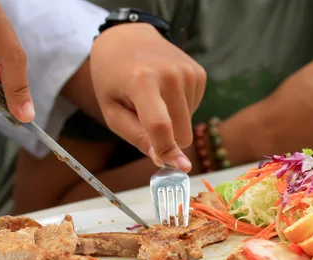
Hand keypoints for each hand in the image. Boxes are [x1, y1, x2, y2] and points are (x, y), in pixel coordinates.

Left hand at [90, 23, 205, 171]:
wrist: (128, 38)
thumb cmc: (113, 79)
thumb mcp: (112, 111)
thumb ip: (137, 137)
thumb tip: (163, 161)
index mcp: (142, 80)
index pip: (160, 125)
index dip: (168, 150)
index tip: (179, 168)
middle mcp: (171, 74)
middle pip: (182, 132)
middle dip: (168, 139)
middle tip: (145, 119)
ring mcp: (189, 72)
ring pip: (189, 124)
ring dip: (173, 121)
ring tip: (154, 98)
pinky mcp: (200, 73)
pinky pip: (195, 110)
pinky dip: (180, 109)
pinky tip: (166, 92)